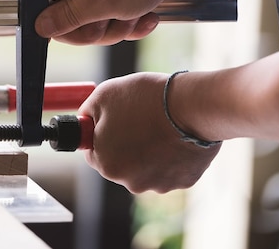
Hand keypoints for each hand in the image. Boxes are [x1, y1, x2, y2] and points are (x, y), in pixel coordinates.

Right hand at [10, 0, 189, 44]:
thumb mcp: (101, 4)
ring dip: (116, 28)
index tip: (57, 26)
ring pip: (90, 26)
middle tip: (108, 20)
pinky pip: (112, 21)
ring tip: (132, 13)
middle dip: (89, 31)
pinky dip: (130, 23)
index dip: (30, 13)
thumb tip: (38, 27)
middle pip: (61, 21)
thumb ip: (67, 18)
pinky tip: (145, 15)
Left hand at [79, 72, 220, 192]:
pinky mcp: (185, 181)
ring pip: (148, 167)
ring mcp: (160, 184)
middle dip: (126, 143)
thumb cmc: (146, 98)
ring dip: (151, 150)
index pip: (94, 152)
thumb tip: (85, 121)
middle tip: (140, 117)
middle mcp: (131, 182)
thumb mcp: (104, 94)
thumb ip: (88, 112)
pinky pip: (173, 167)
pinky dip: (173, 154)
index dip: (102, 133)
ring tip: (162, 123)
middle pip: (121, 163)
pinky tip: (178, 134)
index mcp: (106, 163)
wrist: (192, 105)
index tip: (113, 119)